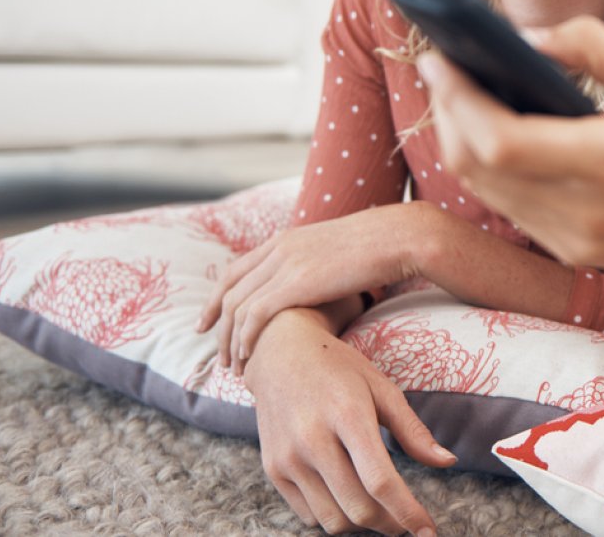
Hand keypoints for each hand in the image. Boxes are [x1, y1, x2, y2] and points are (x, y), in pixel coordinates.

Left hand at [197, 206, 427, 372]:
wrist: (396, 238)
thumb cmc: (378, 248)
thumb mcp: (334, 251)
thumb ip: (314, 265)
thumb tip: (315, 286)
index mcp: (284, 240)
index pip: (235, 272)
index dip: (215, 299)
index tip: (207, 322)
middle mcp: (277, 250)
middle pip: (229, 292)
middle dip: (216, 326)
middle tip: (217, 355)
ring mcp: (284, 265)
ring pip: (238, 307)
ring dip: (231, 340)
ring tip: (234, 366)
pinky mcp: (296, 283)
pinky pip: (256, 314)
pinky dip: (247, 337)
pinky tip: (249, 355)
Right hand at [245, 309, 454, 534]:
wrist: (279, 354)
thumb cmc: (339, 369)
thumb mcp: (382, 388)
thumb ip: (413, 431)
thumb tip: (448, 462)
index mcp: (348, 415)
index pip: (381, 481)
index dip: (408, 513)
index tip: (427, 531)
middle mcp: (313, 440)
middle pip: (359, 508)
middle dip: (390, 523)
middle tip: (406, 520)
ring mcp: (288, 457)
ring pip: (333, 519)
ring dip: (362, 524)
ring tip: (379, 509)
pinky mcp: (273, 469)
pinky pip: (308, 515)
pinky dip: (334, 516)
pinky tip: (348, 498)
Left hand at [421, 17, 603, 283]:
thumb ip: (601, 53)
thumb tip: (533, 35)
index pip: (502, 141)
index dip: (459, 99)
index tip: (443, 54)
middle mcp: (586, 212)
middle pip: (478, 167)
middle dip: (448, 112)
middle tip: (444, 62)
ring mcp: (578, 240)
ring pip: (485, 192)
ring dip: (461, 140)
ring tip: (461, 89)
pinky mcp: (578, 253)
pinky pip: (511, 208)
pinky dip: (490, 169)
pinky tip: (496, 130)